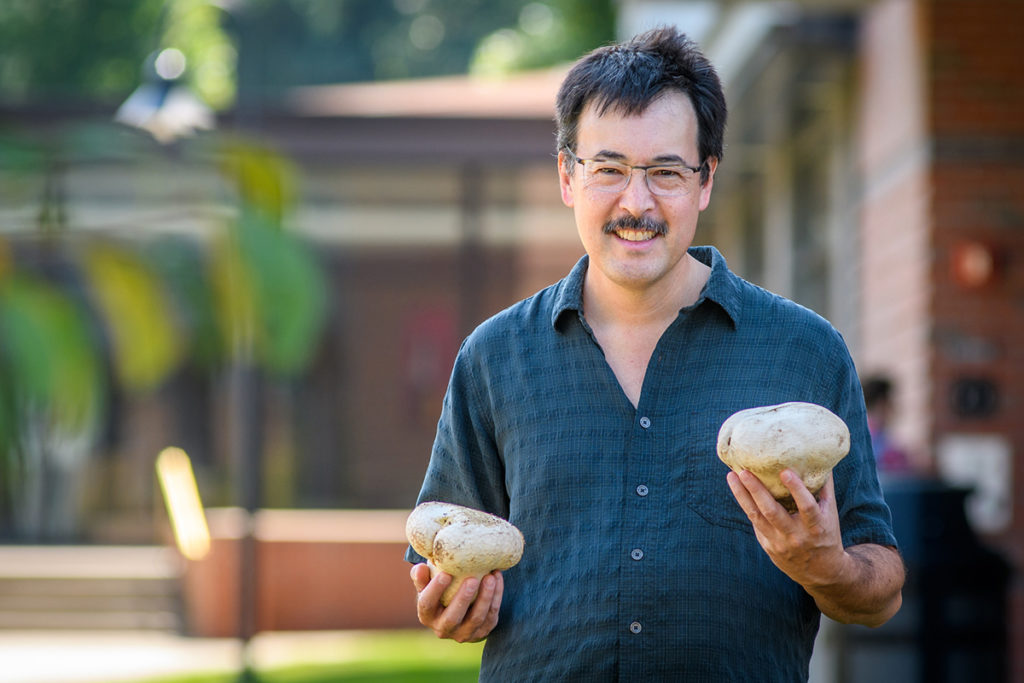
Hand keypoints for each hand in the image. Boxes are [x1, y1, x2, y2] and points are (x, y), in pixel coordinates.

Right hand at [410, 563, 502, 642]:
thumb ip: (421, 575)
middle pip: (452, 618)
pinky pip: (491, 616)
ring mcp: (463, 634)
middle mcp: (443, 629)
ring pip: (476, 619)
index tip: (445, 574)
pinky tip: (497, 579)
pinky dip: (496, 597)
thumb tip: (421, 567)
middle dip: (463, 599)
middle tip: (472, 579)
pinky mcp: (482, 632)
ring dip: (485, 598)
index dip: (435, 590)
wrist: (460, 609)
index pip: (426, 604)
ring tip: (490, 577)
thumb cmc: (441, 590)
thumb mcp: (427, 584)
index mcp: (426, 615)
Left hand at [726, 469, 845, 588]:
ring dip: (742, 495)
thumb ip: (825, 489)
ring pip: (756, 517)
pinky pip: (755, 523)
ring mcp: (779, 542)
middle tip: (744, 472)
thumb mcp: (831, 515)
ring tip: (731, 477)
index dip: (796, 489)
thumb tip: (822, 461)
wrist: (821, 572)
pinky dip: (746, 505)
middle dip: (756, 490)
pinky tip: (738, 489)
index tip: (785, 472)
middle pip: (772, 512)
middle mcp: (796, 536)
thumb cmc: (826, 535)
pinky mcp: (767, 546)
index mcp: (816, 527)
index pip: (806, 507)